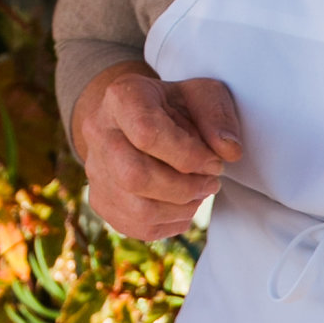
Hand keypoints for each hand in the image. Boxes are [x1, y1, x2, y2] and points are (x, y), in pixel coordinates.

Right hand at [73, 65, 239, 240]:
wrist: (139, 118)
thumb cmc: (175, 106)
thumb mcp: (202, 95)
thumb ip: (218, 118)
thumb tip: (229, 152)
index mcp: (121, 97)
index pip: (147, 133)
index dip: (188, 156)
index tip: (215, 162)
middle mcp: (98, 133)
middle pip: (134, 176)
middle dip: (184, 188)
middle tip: (211, 183)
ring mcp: (94, 169)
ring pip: (136, 209)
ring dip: (180, 209)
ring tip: (199, 194)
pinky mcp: (100, 199)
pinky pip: (135, 227)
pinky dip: (169, 224)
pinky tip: (183, 207)